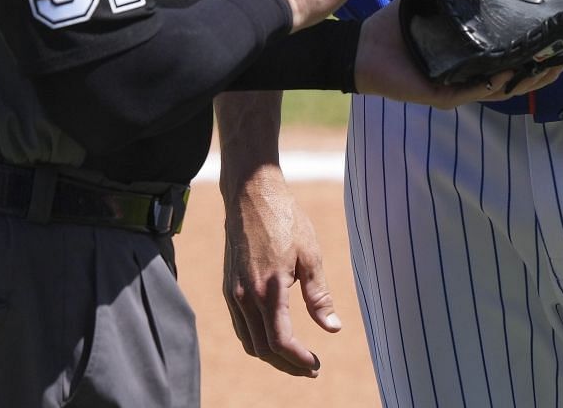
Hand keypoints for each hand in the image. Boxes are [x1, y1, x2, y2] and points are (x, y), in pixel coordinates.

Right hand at [221, 168, 338, 376]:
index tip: (316, 366)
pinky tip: (275, 335)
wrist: (251, 194)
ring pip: (249, 341)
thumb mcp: (311, 255)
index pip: (280, 342)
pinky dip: (257, 340)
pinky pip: (241, 326)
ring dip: (272, 355)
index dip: (298, 360)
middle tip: (311, 369)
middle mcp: (245, 296)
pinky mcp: (229, 287)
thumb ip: (320, 296)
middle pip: (263, 349)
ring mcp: (233, 293)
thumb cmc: (285, 220)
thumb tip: (333, 329)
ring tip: (296, 357)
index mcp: (268, 290)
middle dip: (287, 364)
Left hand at [354, 0, 562, 105]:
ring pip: (502, 90)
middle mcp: (470, 74)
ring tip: (548, 67)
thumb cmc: (398, 27)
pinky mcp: (442, 95)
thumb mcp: (434, 3)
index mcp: (471, 56)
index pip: (512, 58)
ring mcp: (458, 88)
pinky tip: (508, 75)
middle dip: (544, 69)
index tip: (562, 41)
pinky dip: (491, 85)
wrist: (365, 48)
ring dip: (526, 80)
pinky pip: (473, 92)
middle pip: (517, 79)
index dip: (538, 52)